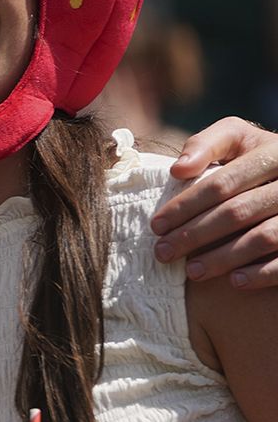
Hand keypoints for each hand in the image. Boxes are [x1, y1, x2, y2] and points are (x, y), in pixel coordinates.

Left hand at [152, 117, 277, 288]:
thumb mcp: (237, 139)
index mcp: (274, 153)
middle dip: (195, 234)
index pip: (223, 183)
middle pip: (238, 212)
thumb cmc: (256, 158)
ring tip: (193, 272)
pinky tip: (235, 281)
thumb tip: (178, 169)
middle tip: (163, 253)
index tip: (156, 226)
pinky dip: (263, 272)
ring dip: (225, 257)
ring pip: (264, 237)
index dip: (186, 205)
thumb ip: (206, 145)